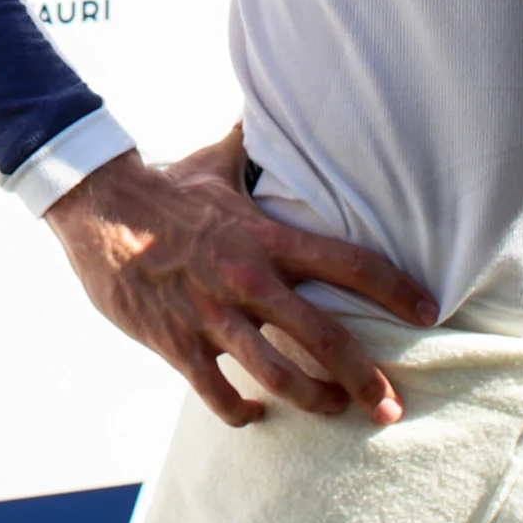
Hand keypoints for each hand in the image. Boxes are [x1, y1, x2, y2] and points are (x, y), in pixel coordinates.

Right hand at [43, 127, 439, 428]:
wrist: (96, 208)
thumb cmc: (161, 188)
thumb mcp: (214, 162)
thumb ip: (250, 143)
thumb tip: (269, 107)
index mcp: (264, 239)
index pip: (347, 263)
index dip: (393, 289)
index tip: (426, 311)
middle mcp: (247, 280)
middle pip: (324, 337)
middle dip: (365, 377)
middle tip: (390, 405)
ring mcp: (212, 315)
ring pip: (278, 374)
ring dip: (314, 401)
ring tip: (333, 411)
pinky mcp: (177, 343)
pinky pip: (218, 393)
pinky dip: (242, 412)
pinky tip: (256, 415)